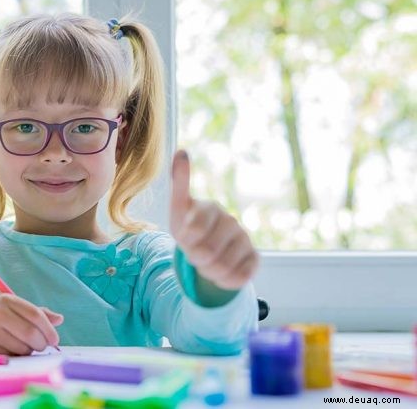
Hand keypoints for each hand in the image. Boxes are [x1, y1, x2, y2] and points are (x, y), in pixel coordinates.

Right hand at [0, 294, 62, 354]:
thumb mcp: (9, 305)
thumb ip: (34, 312)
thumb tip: (59, 319)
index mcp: (7, 300)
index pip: (36, 315)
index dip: (49, 330)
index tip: (55, 339)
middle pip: (31, 334)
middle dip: (41, 344)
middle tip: (41, 346)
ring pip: (21, 349)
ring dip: (27, 351)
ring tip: (20, 345)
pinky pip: (8, 357)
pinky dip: (14, 357)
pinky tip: (8, 350)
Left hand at [169, 150, 258, 289]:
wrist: (207, 252)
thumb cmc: (188, 230)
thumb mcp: (177, 213)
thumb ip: (179, 186)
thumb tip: (182, 151)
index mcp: (209, 208)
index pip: (195, 227)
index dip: (186, 239)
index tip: (184, 236)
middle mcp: (230, 221)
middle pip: (205, 253)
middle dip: (194, 259)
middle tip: (194, 253)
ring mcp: (244, 239)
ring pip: (220, 268)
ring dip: (207, 272)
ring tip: (207, 261)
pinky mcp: (254, 258)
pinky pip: (237, 278)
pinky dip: (224, 281)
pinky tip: (222, 270)